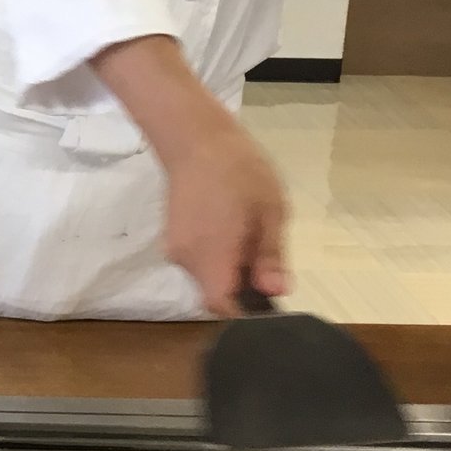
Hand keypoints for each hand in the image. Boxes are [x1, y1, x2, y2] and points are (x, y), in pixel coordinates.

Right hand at [159, 118, 289, 315]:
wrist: (195, 139)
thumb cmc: (239, 169)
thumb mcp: (271, 210)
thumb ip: (271, 256)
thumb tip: (277, 292)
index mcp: (211, 252)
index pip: (221, 305)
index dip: (245, 312)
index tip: (269, 300)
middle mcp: (186, 259)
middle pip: (215, 294)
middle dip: (243, 288)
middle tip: (268, 259)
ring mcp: (175, 249)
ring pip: (208, 279)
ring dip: (231, 271)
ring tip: (251, 237)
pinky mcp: (173, 239)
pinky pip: (199, 263)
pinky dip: (218, 258)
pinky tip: (233, 231)